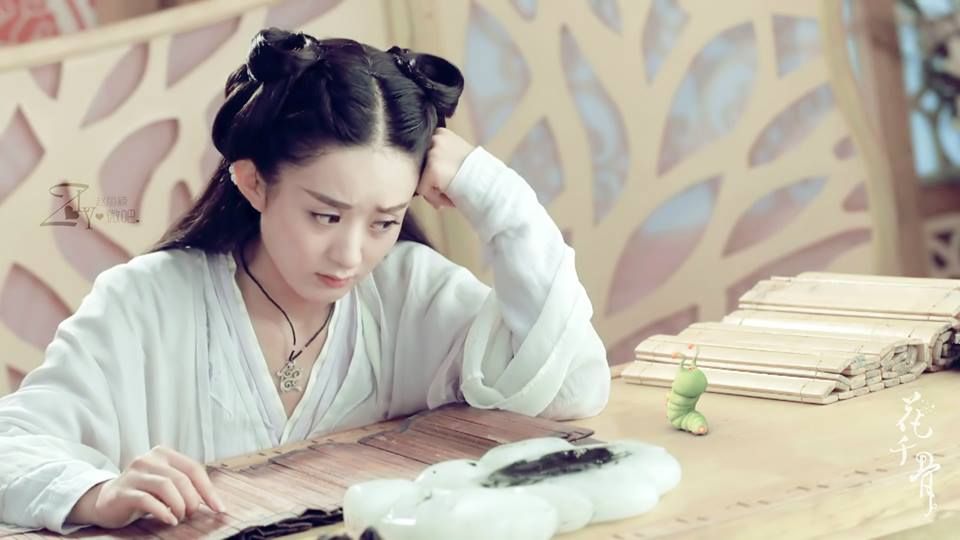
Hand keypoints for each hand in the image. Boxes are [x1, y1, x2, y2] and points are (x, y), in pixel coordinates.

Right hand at [67, 446, 225, 528]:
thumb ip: (185, 485)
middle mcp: (148, 459)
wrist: (104, 500)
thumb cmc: (142, 492)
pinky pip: (147, 500)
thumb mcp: (165, 483)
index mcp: (163, 454)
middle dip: (193, 500)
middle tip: (192, 514)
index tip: (219, 508)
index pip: (194, 469)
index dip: (208, 490)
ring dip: (179, 505)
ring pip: (166, 486)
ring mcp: (134, 474)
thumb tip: (214, 502)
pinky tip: (169, 520)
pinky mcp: (122, 491)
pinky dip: (163, 511)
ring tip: (180, 517)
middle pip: (181, 478)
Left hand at [417, 127, 474, 209]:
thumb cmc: (478, 173)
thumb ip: (444, 157)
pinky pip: (423, 189)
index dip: (433, 170)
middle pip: (421, 166)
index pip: (424, 154)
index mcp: (441, 133)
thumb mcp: (458, 155)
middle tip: (447, 190)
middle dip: (431, 181)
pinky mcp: (431, 169)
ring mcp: (432, 153)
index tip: (446, 179)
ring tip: (450, 194)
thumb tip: (428, 172)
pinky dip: (434, 198)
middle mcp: (435, 139)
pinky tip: (449, 198)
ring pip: (421, 178)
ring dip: (434, 190)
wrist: (489, 183)